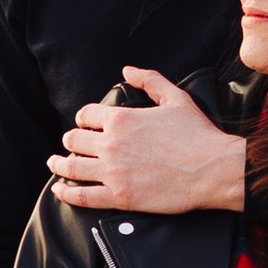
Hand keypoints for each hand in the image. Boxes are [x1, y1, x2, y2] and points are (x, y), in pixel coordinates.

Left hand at [49, 67, 249, 215]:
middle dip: (70, 141)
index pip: (87, 115)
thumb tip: (128, 70)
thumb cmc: (197, 134)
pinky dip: (66, 193)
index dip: (83, 118)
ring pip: (72, 168)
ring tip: (54, 164)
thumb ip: (150, 80)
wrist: (212, 170)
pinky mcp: (119, 197)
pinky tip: (59, 191)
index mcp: (122, 119)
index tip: (84, 124)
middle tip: (70, 144)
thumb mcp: (175, 98)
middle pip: (74, 140)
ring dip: (59, 165)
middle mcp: (111, 144)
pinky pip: (83, 196)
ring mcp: (113, 172)